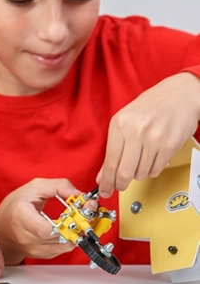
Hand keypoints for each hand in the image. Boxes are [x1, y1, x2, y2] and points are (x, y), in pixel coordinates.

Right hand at [0, 178, 79, 264]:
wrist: (2, 227)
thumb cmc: (15, 206)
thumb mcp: (33, 188)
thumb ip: (57, 186)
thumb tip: (79, 194)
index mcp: (21, 217)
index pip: (45, 229)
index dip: (65, 222)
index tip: (78, 209)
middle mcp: (26, 237)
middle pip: (60, 237)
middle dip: (78, 224)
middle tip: (86, 212)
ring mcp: (34, 249)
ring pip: (65, 245)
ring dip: (77, 232)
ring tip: (79, 218)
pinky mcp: (42, 255)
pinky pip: (63, 249)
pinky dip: (70, 238)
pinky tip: (70, 227)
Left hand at [96, 72, 199, 196]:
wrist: (179, 94)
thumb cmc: (149, 106)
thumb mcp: (124, 121)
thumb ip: (113, 148)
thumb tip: (103, 175)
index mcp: (119, 124)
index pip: (110, 161)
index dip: (106, 180)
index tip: (104, 190)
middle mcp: (136, 131)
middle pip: (124, 172)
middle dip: (120, 184)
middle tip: (119, 187)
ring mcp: (154, 139)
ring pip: (141, 172)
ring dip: (138, 173)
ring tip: (139, 159)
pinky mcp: (170, 145)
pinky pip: (156, 169)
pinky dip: (151, 169)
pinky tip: (151, 157)